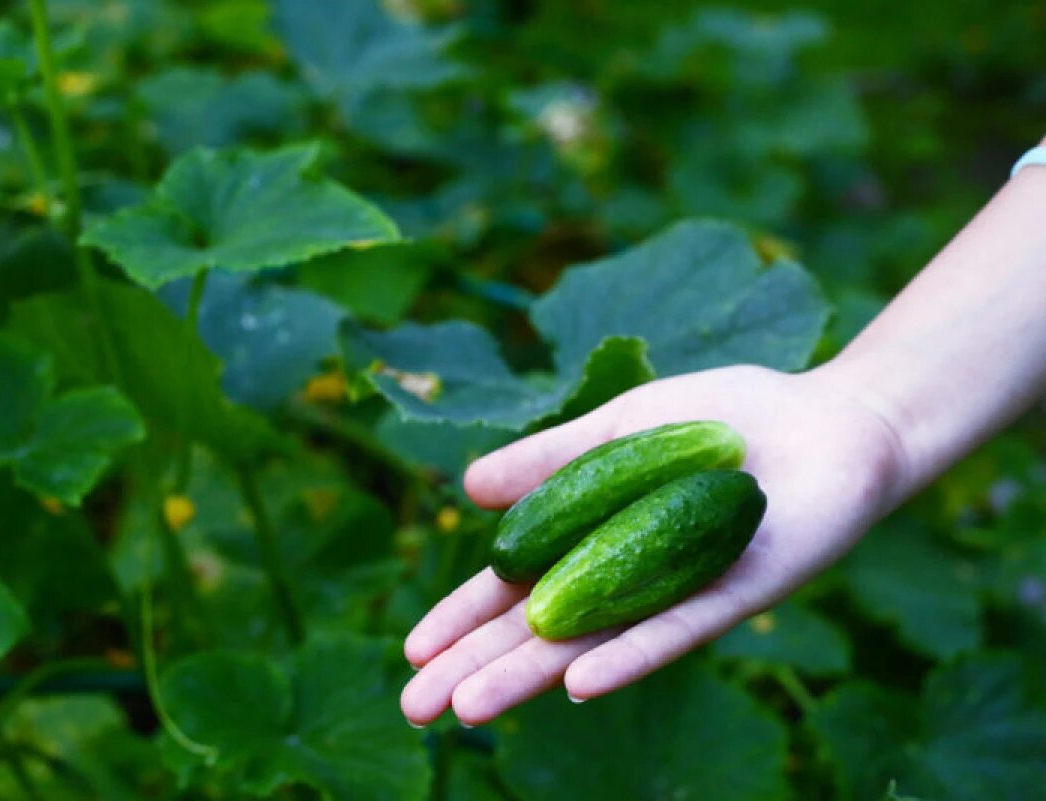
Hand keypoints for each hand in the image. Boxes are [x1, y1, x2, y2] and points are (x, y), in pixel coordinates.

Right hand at [400, 364, 909, 725]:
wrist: (828, 418)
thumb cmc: (723, 417)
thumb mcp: (617, 427)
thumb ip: (549, 459)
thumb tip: (465, 488)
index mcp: (591, 539)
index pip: (511, 590)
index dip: (461, 620)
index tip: (411, 652)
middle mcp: (625, 580)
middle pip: (538, 634)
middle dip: (475, 669)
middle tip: (414, 709)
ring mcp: (673, 595)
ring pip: (591, 647)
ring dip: (529, 677)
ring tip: (468, 709)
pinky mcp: (730, 599)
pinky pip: (671, 634)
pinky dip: (625, 657)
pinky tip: (577, 684)